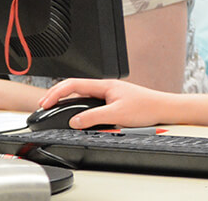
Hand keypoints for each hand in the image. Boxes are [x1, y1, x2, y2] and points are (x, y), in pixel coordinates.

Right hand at [36, 78, 174, 128]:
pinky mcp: (113, 101)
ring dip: (67, 100)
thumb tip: (74, 122)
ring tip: (55, 108)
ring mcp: (109, 93)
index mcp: (104, 85)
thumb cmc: (146, 107)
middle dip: (57, 94)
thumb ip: (93, 118)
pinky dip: (78, 106)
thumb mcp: (117, 114)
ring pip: (82, 94)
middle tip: (44, 105)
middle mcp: (105, 87)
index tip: (45, 102)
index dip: (56, 93)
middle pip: (74, 87)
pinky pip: (90, 101)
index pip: (73, 84)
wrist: (163, 108)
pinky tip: (76, 113)